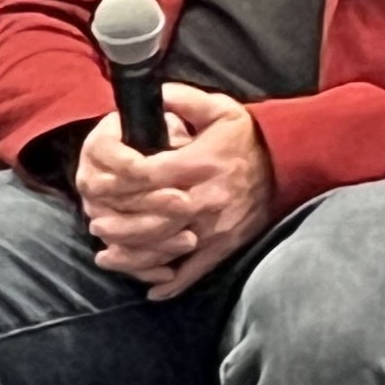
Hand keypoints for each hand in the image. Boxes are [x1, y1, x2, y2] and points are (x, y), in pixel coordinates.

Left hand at [73, 84, 277, 298]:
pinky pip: (195, 270)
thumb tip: (151, 94)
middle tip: (95, 221)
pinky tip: (152, 290)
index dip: (118, 183)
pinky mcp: (225, 245)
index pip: (147, 177)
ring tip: (107, 256)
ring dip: (133, 257)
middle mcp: (205, 198)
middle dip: (119, 222)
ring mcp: (215, 226)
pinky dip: (172, 283)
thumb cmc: (248, 136)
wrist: (289, 162)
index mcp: (199, 164)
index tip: (98, 185)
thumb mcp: (219, 108)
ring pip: (167, 248)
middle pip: (151, 217)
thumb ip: (182, 100)